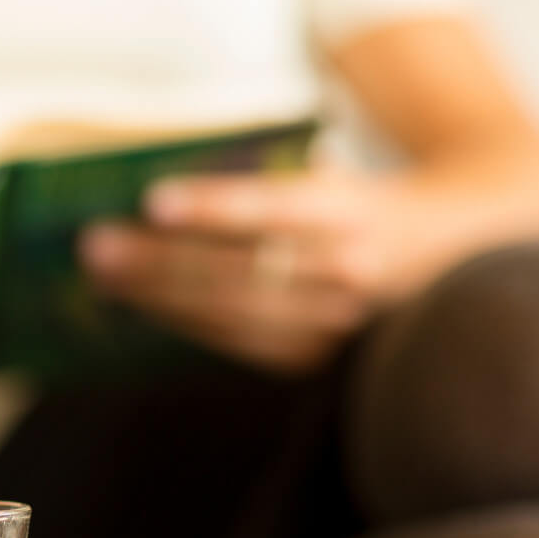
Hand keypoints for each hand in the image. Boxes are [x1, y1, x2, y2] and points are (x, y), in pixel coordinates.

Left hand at [78, 167, 407, 372]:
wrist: (444, 256)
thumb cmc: (357, 204)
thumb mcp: (328, 177)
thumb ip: (265, 182)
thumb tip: (158, 201)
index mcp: (355, 212)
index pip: (276, 208)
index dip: (214, 207)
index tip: (152, 200)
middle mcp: (349, 274)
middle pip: (237, 271)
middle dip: (158, 261)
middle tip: (94, 246)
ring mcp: (332, 327)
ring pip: (228, 315)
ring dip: (156, 297)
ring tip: (101, 276)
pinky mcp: (312, 361)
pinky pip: (235, 344)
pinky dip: (182, 322)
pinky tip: (139, 304)